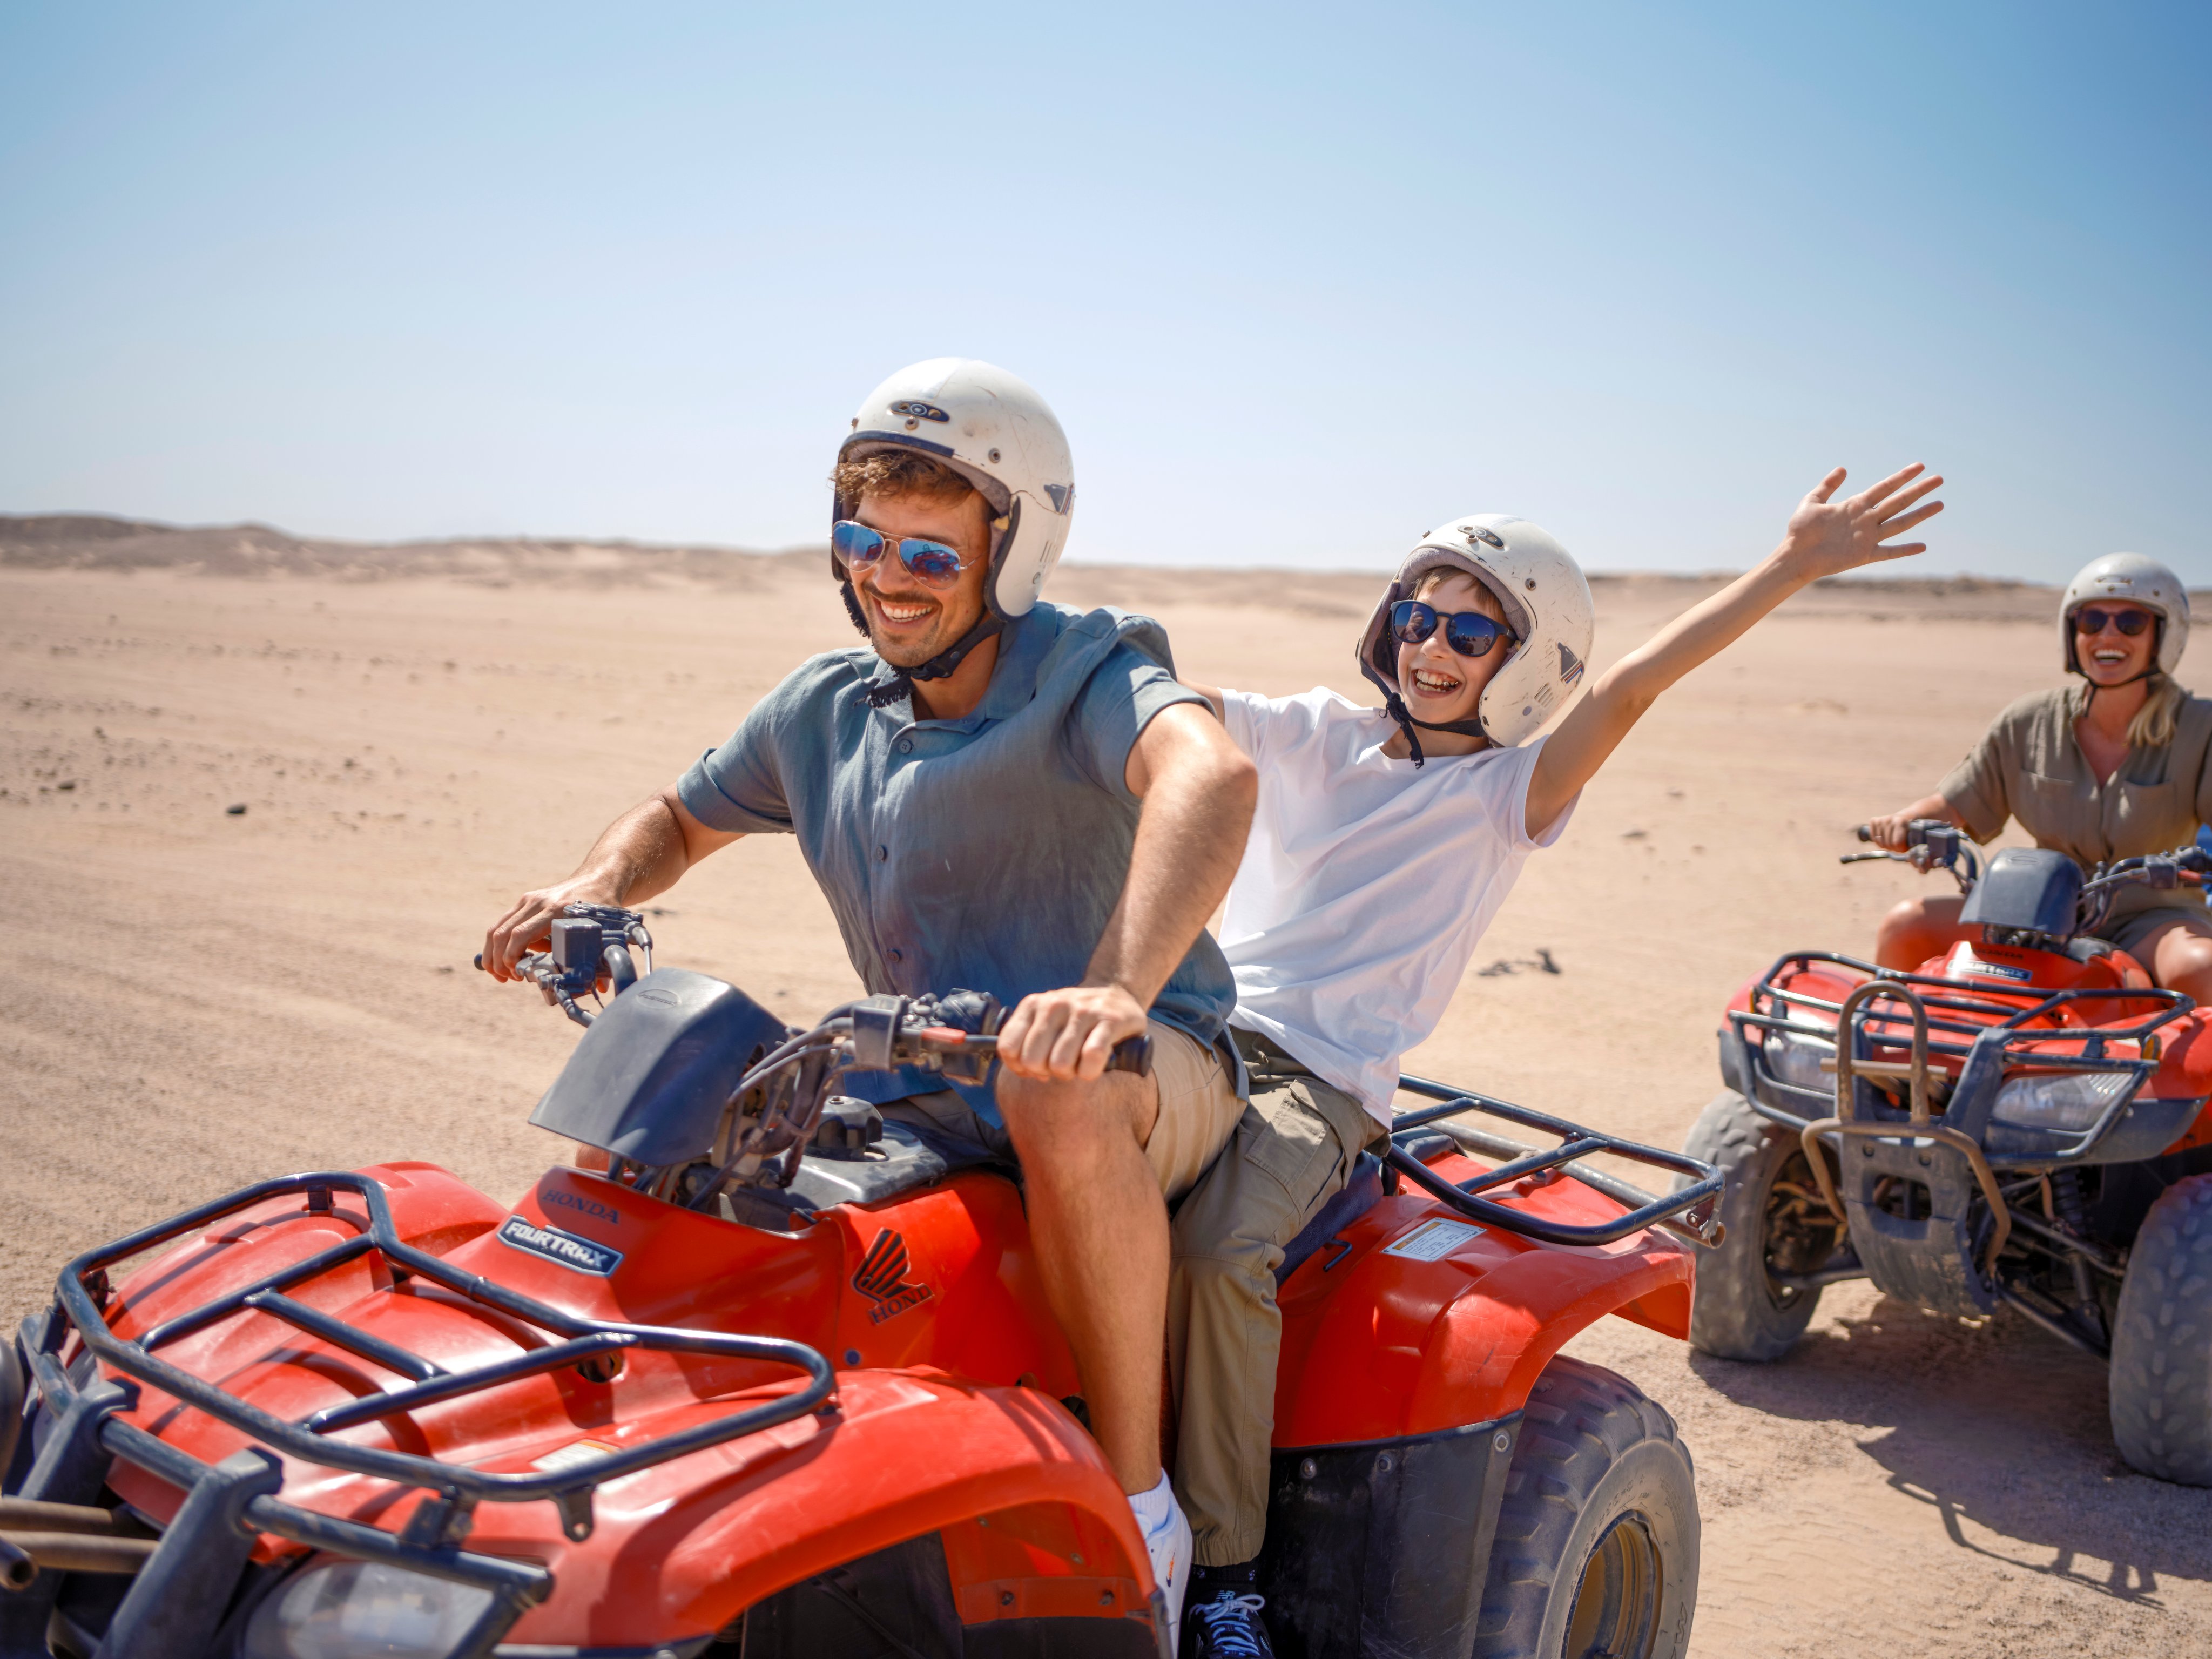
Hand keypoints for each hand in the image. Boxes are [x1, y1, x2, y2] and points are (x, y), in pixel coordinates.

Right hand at [482, 878, 621, 981]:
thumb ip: (600, 958)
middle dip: (498, 961)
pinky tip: (509, 960)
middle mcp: (538, 901)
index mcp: (556, 909)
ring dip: (493, 954)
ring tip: (502, 974)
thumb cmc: (602, 908)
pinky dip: (500, 944)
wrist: (597, 879)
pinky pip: (504, 923)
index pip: (521, 934)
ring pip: (498, 928)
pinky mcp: (525, 901)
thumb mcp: (604, 930)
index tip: (518, 975)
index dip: (512, 957)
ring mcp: (528, 899)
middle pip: (502, 932)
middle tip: (507, 979)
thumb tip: (602, 987)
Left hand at [995, 983, 1149, 1082]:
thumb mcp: (1044, 1020)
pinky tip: (1094, 1065)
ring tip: (1079, 1063)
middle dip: (1047, 1072)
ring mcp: (1082, 1010)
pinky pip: (1091, 1056)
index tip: (1038, 1067)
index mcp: (1033, 1004)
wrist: (1118, 994)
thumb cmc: (1076, 1019)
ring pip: (1060, 1063)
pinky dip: (1091, 1071)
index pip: (1008, 1047)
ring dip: (1071, 1073)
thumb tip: (1023, 1070)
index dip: (1020, 1067)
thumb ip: (1026, 1042)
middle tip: (1062, 1065)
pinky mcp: (1110, 1020)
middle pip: (1032, 1061)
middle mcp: (1054, 1004)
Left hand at [1773, 463, 1944, 582]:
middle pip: (1898, 501)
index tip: (1920, 466)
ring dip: (1920, 514)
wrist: (1794, 555)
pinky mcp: (1864, 555)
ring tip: (1940, 504)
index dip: (1902, 476)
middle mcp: (1867, 519)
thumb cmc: (1800, 530)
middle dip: (1919, 490)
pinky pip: (1889, 552)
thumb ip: (1828, 485)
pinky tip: (1922, 546)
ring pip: (1900, 523)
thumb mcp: (1812, 501)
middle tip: (1940, 479)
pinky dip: (1905, 550)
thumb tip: (1843, 469)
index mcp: (1856, 505)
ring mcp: (1868, 537)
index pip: (1885, 487)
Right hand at [1865, 812, 1915, 852]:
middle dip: (1892, 847)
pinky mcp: (1874, 821)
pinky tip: (1883, 838)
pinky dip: (1877, 841)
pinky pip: (1873, 837)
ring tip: (1891, 841)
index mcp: (1900, 822)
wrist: (1906, 818)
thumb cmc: (1909, 831)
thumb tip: (1901, 850)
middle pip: (1887, 843)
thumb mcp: (1912, 838)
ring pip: (1879, 841)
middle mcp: (1888, 819)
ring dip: (1884, 845)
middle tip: (1897, 845)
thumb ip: (1907, 843)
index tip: (1904, 846)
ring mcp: (1880, 820)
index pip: (1896, 843)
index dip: (1900, 848)